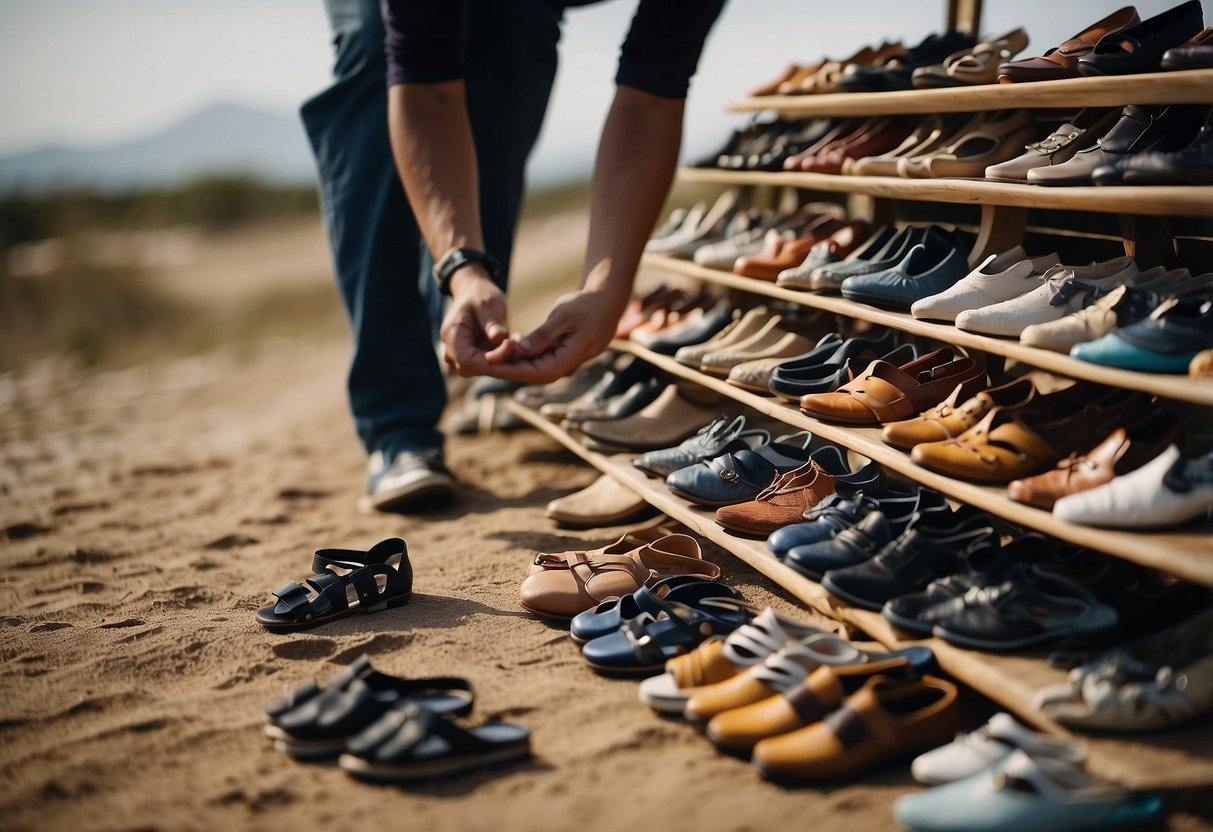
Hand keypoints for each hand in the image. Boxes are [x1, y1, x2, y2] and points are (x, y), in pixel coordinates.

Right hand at [439, 267, 518, 376]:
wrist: (473, 293)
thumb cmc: (479, 295)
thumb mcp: (488, 303)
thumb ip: (493, 322)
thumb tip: (500, 338)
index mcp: (452, 336)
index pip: (469, 360)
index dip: (493, 359)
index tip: (513, 345)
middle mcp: (453, 351)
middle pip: (477, 367)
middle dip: (502, 360)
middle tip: (521, 344)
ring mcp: (463, 356)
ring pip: (486, 367)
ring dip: (505, 357)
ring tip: (518, 338)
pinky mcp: (474, 357)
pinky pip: (490, 362)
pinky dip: (504, 354)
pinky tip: (515, 340)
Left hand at [486, 288, 621, 383]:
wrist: (607, 301)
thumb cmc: (587, 306)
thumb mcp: (563, 316)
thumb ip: (542, 335)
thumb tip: (520, 350)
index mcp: (566, 361)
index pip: (530, 372)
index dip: (505, 369)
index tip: (483, 363)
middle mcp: (564, 368)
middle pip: (528, 374)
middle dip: (502, 368)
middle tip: (476, 362)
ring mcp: (563, 363)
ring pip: (531, 368)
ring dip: (510, 362)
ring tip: (485, 355)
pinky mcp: (561, 356)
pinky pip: (538, 360)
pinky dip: (521, 355)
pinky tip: (506, 347)